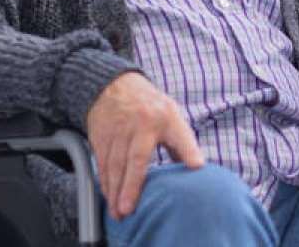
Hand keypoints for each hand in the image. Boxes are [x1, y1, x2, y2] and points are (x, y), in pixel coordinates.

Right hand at [85, 72, 203, 219]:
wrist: (113, 85)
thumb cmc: (149, 105)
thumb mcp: (171, 115)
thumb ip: (183, 142)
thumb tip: (196, 167)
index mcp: (164, 117)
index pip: (179, 136)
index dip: (188, 150)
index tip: (196, 166)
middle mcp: (140, 124)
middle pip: (134, 159)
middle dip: (131, 186)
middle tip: (128, 209)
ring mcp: (118, 130)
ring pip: (114, 165)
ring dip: (115, 191)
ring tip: (118, 212)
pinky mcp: (101, 137)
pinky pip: (102, 164)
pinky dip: (104, 182)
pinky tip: (108, 197)